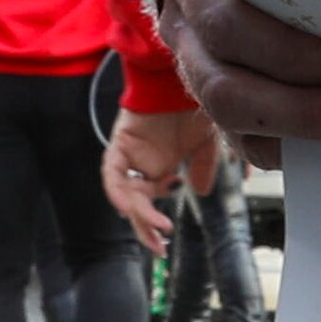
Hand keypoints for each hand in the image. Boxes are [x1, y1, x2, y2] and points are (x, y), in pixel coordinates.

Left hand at [98, 103, 209, 254]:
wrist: (182, 73)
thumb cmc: (194, 104)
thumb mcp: (207, 143)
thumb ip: (203, 168)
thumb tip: (202, 192)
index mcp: (161, 167)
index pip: (151, 202)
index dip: (154, 224)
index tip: (166, 240)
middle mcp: (143, 164)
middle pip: (136, 204)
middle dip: (145, 228)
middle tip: (159, 248)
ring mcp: (131, 155)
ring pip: (126, 193)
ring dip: (139, 214)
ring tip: (158, 229)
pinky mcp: (121, 143)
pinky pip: (112, 172)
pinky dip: (117, 191)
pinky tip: (127, 207)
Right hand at [150, 0, 320, 165]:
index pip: (228, 20)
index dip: (289, 53)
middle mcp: (181, 29)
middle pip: (223, 86)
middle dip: (300, 108)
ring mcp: (191, 74)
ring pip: (229, 121)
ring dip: (303, 130)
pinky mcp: (214, 109)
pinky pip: (247, 145)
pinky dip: (297, 148)